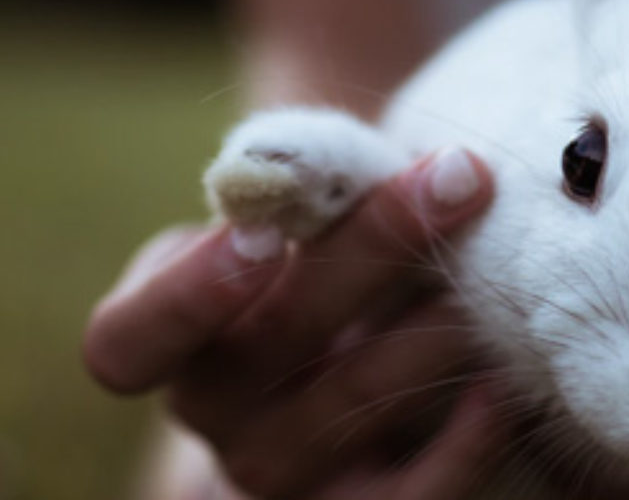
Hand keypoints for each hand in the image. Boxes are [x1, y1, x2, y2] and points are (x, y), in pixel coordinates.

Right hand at [84, 151, 505, 497]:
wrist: (350, 347)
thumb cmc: (320, 259)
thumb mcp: (292, 220)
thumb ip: (306, 189)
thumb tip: (365, 161)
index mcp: (166, 335)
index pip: (128, 341)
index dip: (189, 293)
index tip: (265, 232)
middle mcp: (212, 413)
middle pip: (275, 342)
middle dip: (376, 247)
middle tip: (458, 180)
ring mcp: (277, 474)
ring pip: (353, 406)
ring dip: (433, 330)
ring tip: (494, 272)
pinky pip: (409, 497)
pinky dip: (465, 442)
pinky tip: (499, 384)